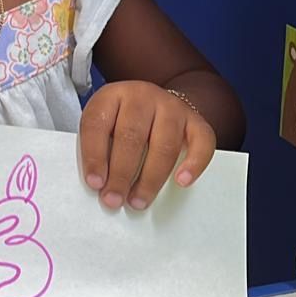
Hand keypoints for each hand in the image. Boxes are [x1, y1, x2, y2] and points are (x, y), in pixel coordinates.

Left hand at [79, 81, 215, 210]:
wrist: (157, 103)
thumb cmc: (124, 121)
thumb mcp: (104, 125)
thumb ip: (99, 148)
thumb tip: (98, 185)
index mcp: (112, 95)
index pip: (98, 123)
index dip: (94, 156)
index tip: (95, 183)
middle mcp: (142, 96)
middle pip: (131, 136)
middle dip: (121, 174)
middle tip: (114, 199)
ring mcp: (171, 107)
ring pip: (164, 145)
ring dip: (150, 179)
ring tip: (138, 201)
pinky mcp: (195, 121)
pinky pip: (201, 143)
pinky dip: (193, 164)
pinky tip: (182, 181)